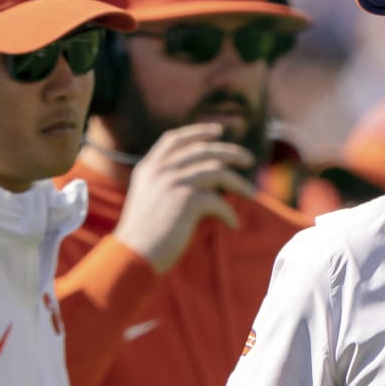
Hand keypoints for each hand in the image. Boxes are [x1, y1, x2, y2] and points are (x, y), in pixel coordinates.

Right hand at [114, 124, 255, 272]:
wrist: (133, 254)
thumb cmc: (144, 235)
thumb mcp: (149, 199)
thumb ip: (167, 184)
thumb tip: (206, 182)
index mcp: (148, 167)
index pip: (175, 139)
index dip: (198, 132)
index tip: (218, 131)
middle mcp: (160, 170)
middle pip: (202, 150)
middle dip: (230, 152)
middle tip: (248, 159)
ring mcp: (173, 183)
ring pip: (217, 170)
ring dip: (238, 182)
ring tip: (251, 192)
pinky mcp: (186, 201)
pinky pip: (218, 201)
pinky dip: (229, 213)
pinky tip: (233, 224)